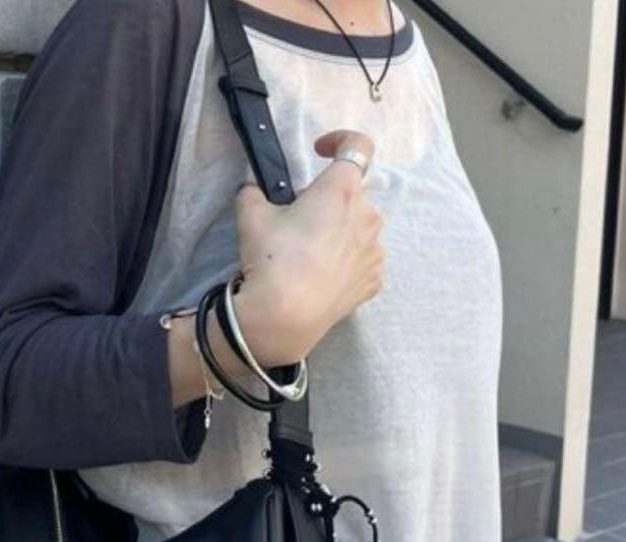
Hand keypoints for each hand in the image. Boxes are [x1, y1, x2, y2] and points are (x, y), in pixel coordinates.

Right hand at [231, 129, 384, 366]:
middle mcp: (368, 216)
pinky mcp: (374, 281)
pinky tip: (322, 276)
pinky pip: (361, 261)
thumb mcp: (250, 214)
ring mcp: (374, 251)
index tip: (320, 151)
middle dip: (327, 200)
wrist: (285, 317)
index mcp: (342, 190)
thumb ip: (255, 192)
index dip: (339, 140)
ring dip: (339, 232)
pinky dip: (345, 263)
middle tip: (298, 220)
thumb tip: (254, 191)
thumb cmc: (272, 259)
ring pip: (358, 229)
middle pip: (351, 194)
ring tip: (309, 255)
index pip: (357, 145)